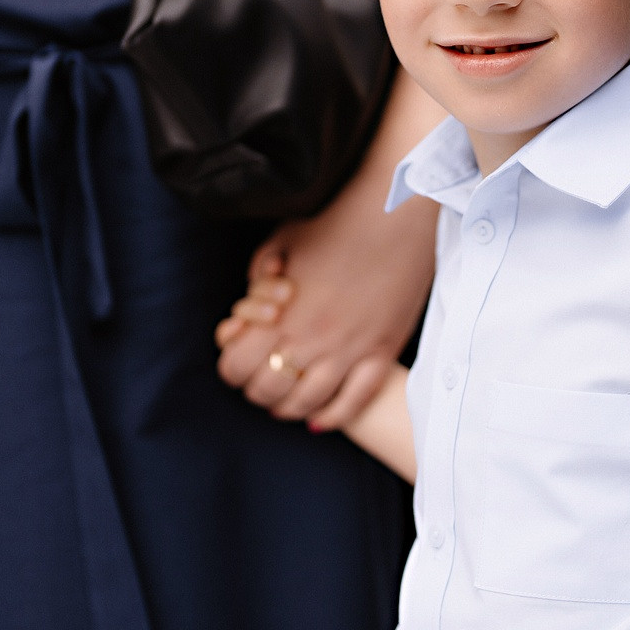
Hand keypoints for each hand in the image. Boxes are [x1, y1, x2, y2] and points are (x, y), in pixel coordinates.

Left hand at [214, 193, 433, 426]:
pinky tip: (321, 417)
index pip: (236, 367)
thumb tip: (250, 308)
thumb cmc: (337, 219)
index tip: (241, 355)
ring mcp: (349, 351)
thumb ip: (258, 275)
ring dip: (291, 407)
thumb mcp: (282, 239)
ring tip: (288, 401)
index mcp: (281, 313)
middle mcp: (311, 339)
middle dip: (259, 389)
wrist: (397, 212)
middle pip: (267, 392)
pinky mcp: (383, 352)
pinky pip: (355, 402)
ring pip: (308, 405)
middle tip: (264, 379)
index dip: (233, 365)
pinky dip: (333, 416)